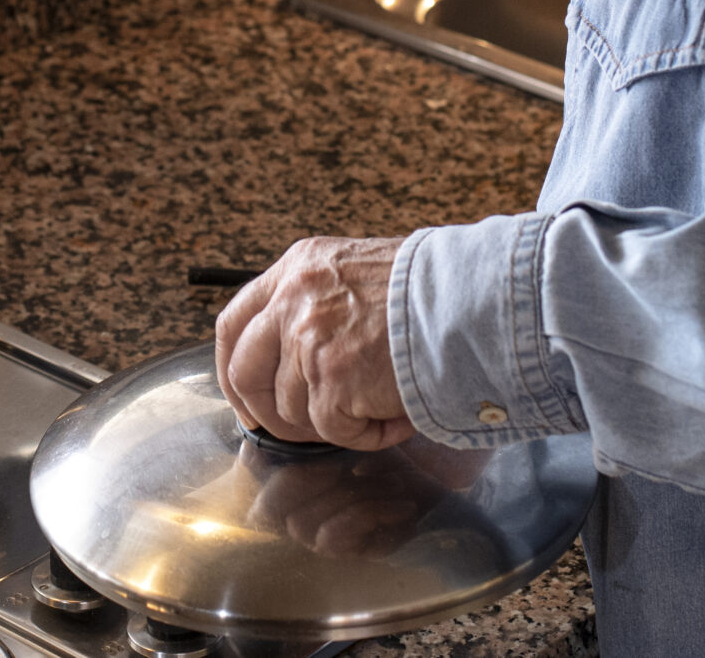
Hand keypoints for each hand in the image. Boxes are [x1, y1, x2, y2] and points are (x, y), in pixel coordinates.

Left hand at [215, 236, 412, 450]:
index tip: (246, 396)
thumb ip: (315, 304)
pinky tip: (394, 416)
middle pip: (244, 372)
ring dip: (334, 422)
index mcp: (296, 269)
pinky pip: (334, 431)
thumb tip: (290, 361)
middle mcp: (293, 301)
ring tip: (378, 406)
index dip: (234, 368)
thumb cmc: (429, 291)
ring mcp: (308, 341)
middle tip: (294, 431)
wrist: (470, 300)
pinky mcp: (332, 380)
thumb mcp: (355, 272)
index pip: (234, 323)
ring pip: (292, 411)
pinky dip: (365, 435)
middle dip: (263, 413)